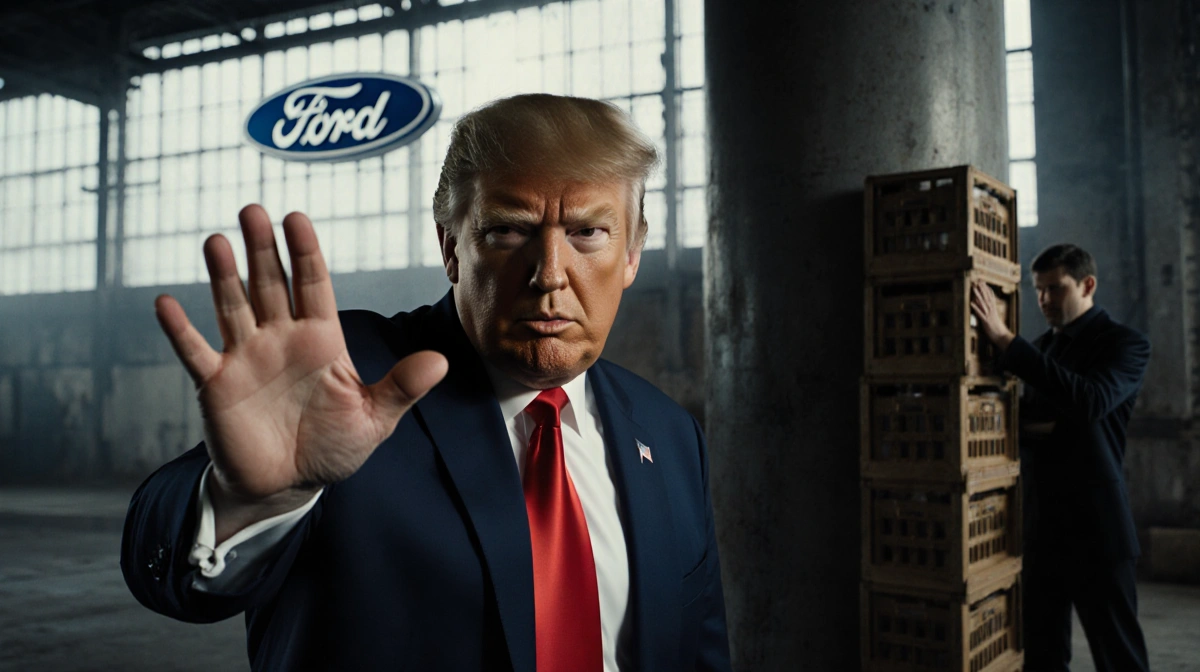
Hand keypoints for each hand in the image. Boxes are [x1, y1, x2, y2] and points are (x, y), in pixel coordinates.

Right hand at [155, 205, 447, 537]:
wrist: (289, 486)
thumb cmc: (333, 446)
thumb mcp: (375, 418)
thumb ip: (403, 387)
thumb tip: (442, 362)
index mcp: (321, 339)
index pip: (313, 285)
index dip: (305, 252)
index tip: (296, 217)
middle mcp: (281, 339)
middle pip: (270, 284)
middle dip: (262, 249)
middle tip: (252, 209)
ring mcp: (246, 358)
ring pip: (232, 307)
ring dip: (223, 276)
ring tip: (215, 241)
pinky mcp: (217, 385)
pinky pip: (194, 352)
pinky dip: (179, 330)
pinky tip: (165, 303)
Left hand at [969, 279, 1014, 351]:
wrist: (1002, 336)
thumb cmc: (998, 328)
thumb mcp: (994, 318)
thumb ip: (990, 311)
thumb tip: (986, 305)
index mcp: (994, 309)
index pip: (990, 297)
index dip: (986, 289)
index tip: (983, 282)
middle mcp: (992, 310)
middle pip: (986, 298)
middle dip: (982, 289)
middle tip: (978, 281)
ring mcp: (989, 315)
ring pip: (983, 303)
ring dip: (978, 295)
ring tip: (974, 288)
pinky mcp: (986, 321)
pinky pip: (980, 313)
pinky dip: (975, 308)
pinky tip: (971, 303)